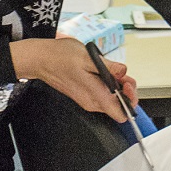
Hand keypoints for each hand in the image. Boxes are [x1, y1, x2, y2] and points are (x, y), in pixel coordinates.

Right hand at [10, 36, 134, 123]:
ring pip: (112, 99)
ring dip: (117, 85)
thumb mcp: (87, 57)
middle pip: (119, 106)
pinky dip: (107, 84)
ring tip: (111, 69)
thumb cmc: (59, 57)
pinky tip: (102, 72)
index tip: (127, 83)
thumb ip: (108, 66)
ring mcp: (87, 99)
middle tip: (121, 73)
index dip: (130, 100)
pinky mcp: (84, 94)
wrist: (40, 59)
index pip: (121, 114)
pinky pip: (102, 94)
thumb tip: (123, 71)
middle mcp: (92, 102)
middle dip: (125, 89)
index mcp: (95, 96)